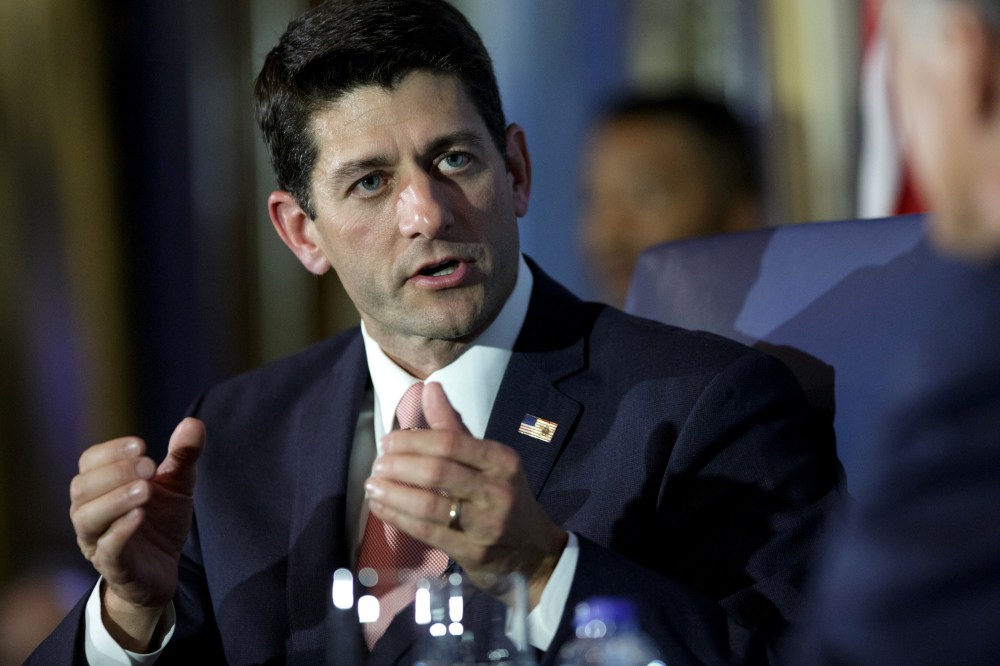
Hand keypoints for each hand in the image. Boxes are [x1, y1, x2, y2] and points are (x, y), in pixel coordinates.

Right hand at [69, 417, 204, 648]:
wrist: (165, 569)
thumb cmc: (162, 520)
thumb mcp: (178, 484)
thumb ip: (183, 455)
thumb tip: (193, 423)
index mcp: (101, 487)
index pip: (90, 461)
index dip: (112, 451)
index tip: (142, 446)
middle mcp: (90, 511)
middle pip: (82, 487)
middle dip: (116, 473)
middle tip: (150, 467)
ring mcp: (98, 541)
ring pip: (87, 517)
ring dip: (115, 499)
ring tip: (144, 490)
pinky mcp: (114, 567)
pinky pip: (107, 548)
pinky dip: (121, 530)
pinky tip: (140, 515)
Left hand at [365, 383, 566, 607]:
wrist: (534, 551)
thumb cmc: (503, 496)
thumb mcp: (489, 460)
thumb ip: (454, 427)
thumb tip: (430, 388)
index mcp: (502, 460)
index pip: (450, 442)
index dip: (413, 440)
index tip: (388, 441)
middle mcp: (498, 490)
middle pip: (437, 472)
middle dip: (399, 466)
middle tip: (377, 464)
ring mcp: (487, 525)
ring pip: (429, 504)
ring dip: (393, 493)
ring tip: (372, 486)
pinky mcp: (473, 553)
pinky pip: (427, 532)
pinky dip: (398, 518)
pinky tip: (381, 508)